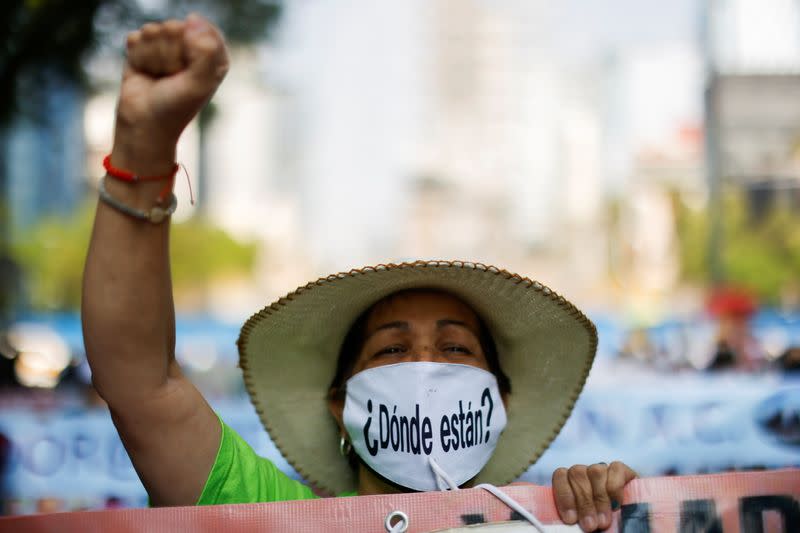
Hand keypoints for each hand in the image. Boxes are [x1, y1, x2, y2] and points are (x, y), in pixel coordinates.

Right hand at [114, 14, 228, 162]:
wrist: (144, 124)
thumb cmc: (175, 107)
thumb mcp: (199, 83)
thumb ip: (206, 51)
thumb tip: (193, 19)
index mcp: (213, 55)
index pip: (203, 30)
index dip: (191, 48)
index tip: (187, 69)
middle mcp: (191, 48)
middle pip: (176, 27)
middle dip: (170, 53)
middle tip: (172, 77)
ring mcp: (166, 46)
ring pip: (154, 30)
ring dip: (153, 57)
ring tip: (158, 77)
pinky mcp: (143, 48)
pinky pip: (136, 37)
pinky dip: (137, 57)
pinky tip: (144, 72)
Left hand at [552, 462, 636, 531]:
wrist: (630, 525)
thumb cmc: (598, 524)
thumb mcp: (583, 521)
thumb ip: (575, 516)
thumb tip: (570, 521)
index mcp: (570, 481)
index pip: (561, 475)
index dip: (564, 496)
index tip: (571, 519)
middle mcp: (585, 472)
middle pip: (577, 474)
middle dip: (584, 502)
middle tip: (590, 525)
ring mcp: (603, 469)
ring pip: (595, 471)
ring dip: (599, 498)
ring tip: (603, 521)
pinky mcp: (622, 470)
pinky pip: (615, 469)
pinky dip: (615, 488)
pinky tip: (617, 505)